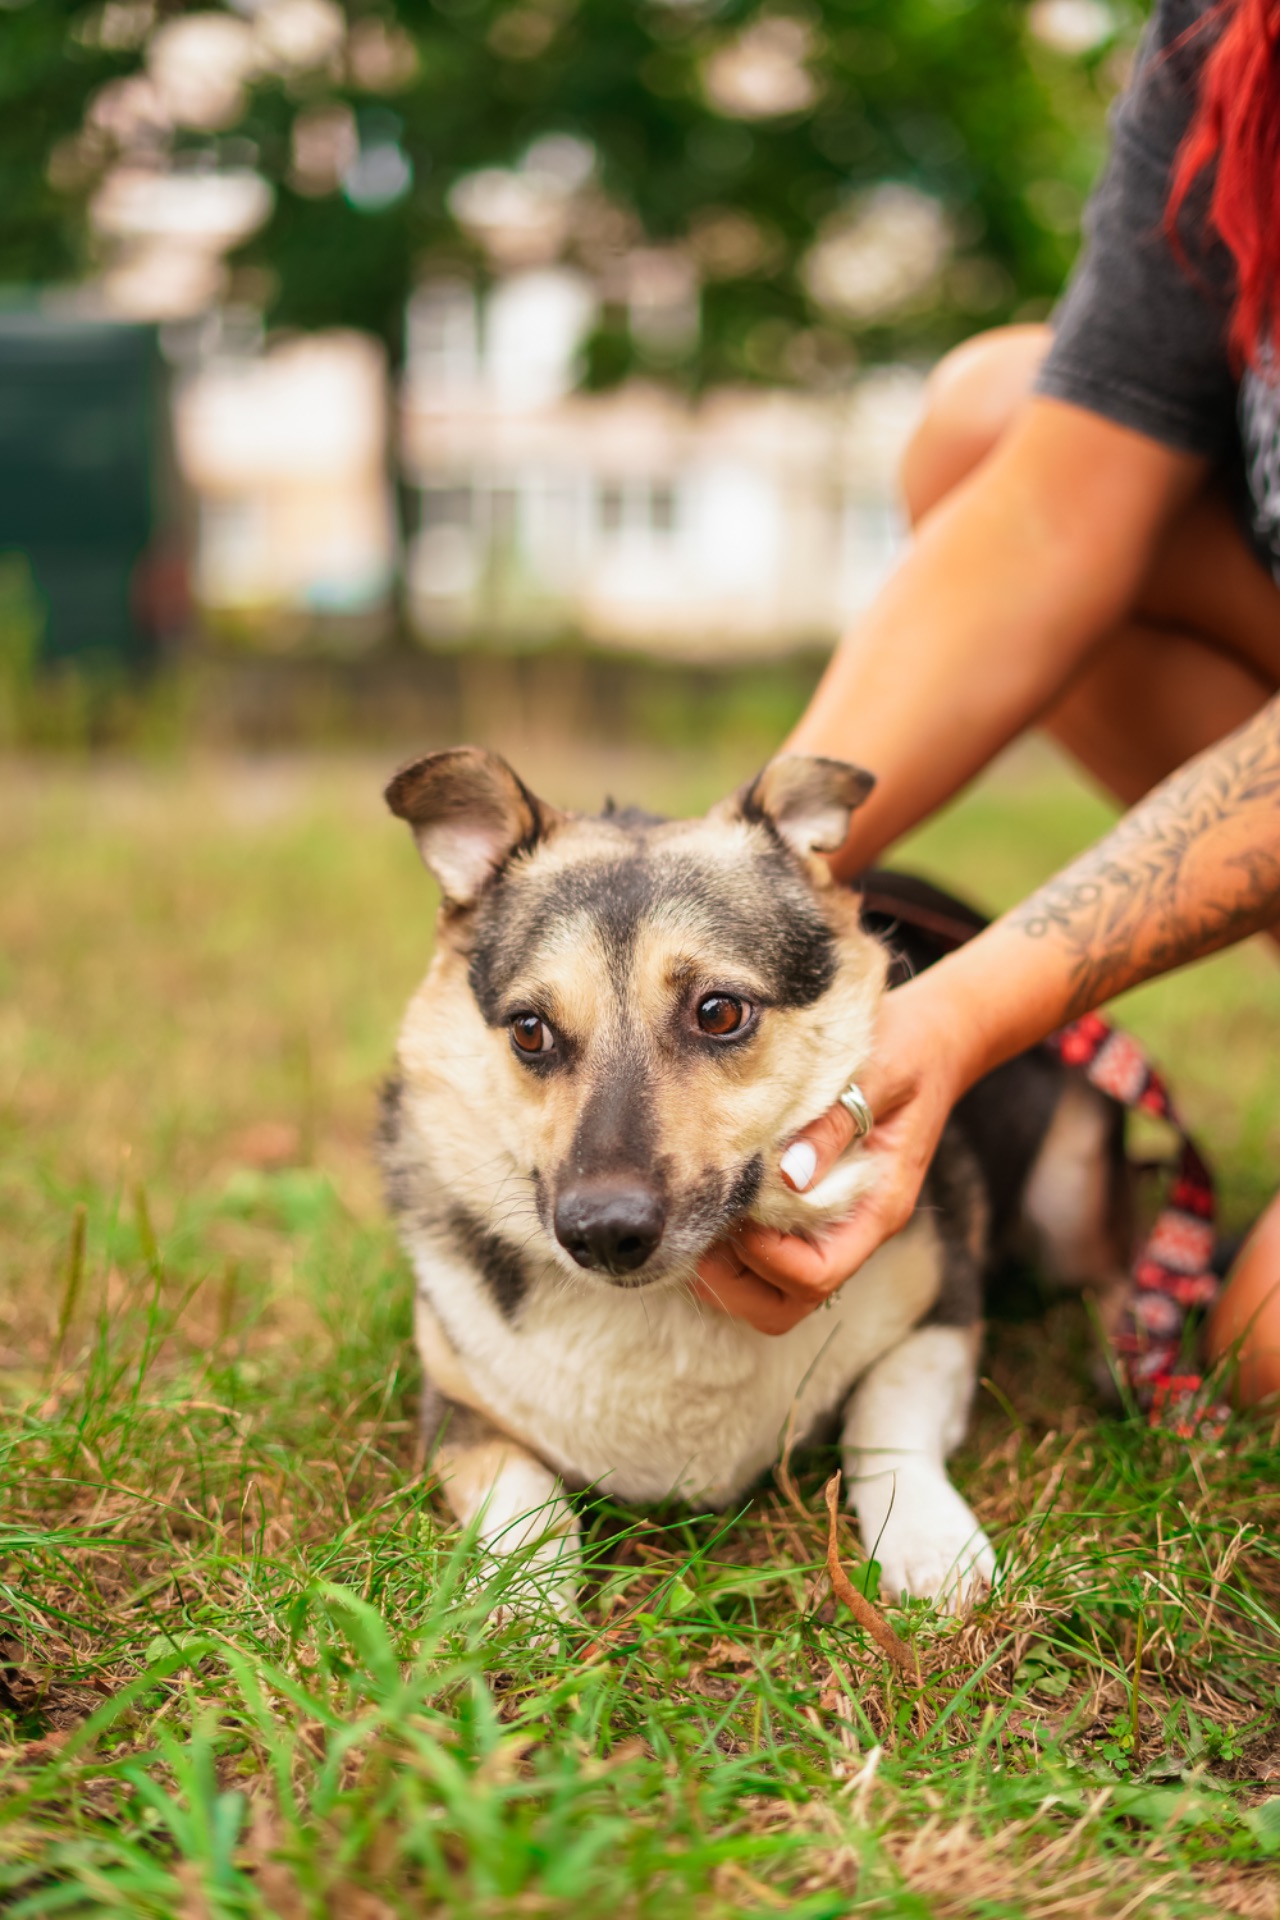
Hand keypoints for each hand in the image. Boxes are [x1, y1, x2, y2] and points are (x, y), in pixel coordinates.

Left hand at [693, 976, 972, 1334]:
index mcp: (877, 1210)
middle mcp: (855, 1231)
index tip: (737, 1208)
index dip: (766, 1257)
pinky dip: (733, 1252)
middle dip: (733, 1283)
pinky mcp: (815, 1211)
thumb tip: (787, 1174)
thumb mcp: (876, 1075)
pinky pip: (769, 1261)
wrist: (937, 1039)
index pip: (816, 1276)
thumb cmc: (907, 1051)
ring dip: (727, 1272)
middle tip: (700, 1226)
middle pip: (786, 1305)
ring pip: (772, 1294)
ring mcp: (834, 1226)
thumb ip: (833, 1125)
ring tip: (702, 1216)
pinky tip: (715, 1202)